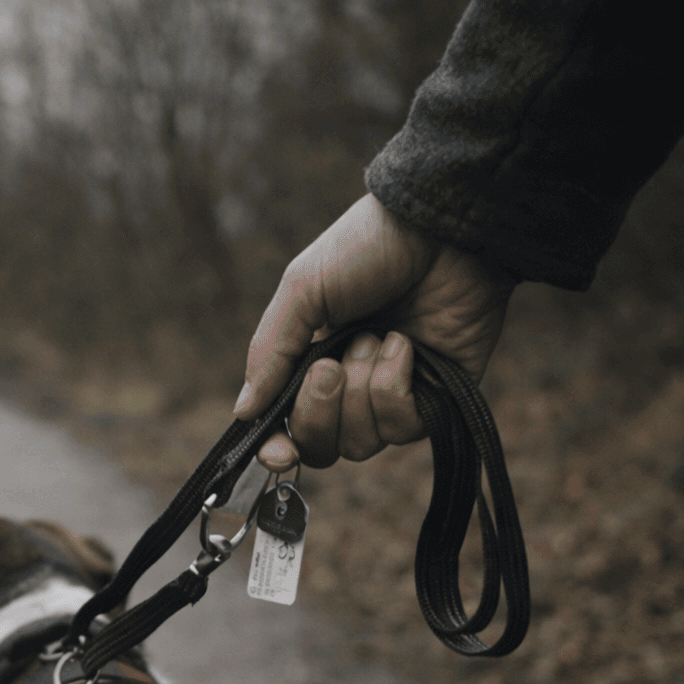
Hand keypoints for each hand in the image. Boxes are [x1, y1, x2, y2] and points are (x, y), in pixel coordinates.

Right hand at [234, 194, 516, 469]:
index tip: (278, 452)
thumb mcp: (302, 291)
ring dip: (363, 388)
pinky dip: (396, 386)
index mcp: (309, 360)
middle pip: (322, 445)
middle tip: (330, 366)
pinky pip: (403, 427)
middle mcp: (350, 386)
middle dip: (320, 409)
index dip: (279, 448)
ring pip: (362, 442)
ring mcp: (394, 394)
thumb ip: (269, 354)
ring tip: (378, 337)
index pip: (288, 426)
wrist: (440, 230)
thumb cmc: (367, 249)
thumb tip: (244, 412)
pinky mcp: (438, 398)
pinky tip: (406, 345)